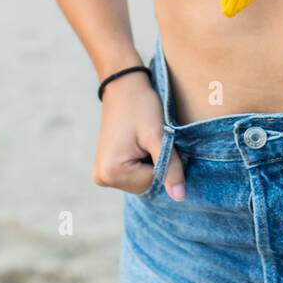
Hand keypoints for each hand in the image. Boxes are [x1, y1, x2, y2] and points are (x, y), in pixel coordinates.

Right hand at [93, 71, 185, 199]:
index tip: (158, 140)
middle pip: (147, 185)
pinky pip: (135, 174)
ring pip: (142, 180)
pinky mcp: (107, 168)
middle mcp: (103, 178)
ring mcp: (103, 174)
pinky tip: (139, 144)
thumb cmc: (140, 105)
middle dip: (157, 164)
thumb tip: (180, 197)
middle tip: (152, 139)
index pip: (154, 183)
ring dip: (151, 163)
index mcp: (112, 172)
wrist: (123, 85)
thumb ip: (170, 167)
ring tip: (144, 140)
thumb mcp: (158, 135)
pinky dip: (144, 161)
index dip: (165, 163)